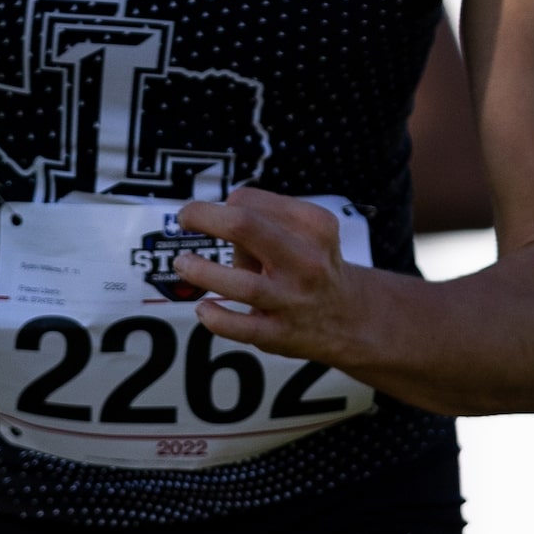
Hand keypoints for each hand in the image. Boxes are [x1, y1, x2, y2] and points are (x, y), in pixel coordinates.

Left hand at [173, 187, 380, 366]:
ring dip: (201, 270)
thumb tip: (210, 217)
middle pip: (243, 225)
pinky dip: (215, 317)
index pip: (250, 200)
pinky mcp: (281, 332)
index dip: (221, 204)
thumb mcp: (306, 232)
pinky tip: (204, 308)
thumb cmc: (312, 265)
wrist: (348, 317)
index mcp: (313, 225)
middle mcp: (306, 260)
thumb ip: (264, 221)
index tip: (208, 212)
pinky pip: (240, 327)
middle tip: (184, 219)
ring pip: (241, 283)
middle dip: (203, 217)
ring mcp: (293, 299)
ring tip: (184, 264)